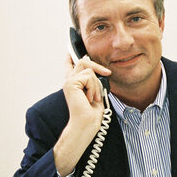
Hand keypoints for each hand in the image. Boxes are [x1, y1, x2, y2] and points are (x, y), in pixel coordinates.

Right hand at [54, 55, 110, 176]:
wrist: (87, 124)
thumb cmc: (92, 113)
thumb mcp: (95, 93)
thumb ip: (93, 80)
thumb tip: (97, 71)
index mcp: (73, 84)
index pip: (70, 67)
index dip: (70, 58)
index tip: (69, 52)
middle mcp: (69, 81)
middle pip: (83, 61)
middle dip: (97, 66)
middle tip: (107, 74)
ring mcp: (68, 82)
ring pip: (89, 70)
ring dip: (96, 84)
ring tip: (93, 97)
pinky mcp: (71, 83)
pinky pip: (89, 76)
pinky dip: (94, 87)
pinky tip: (89, 98)